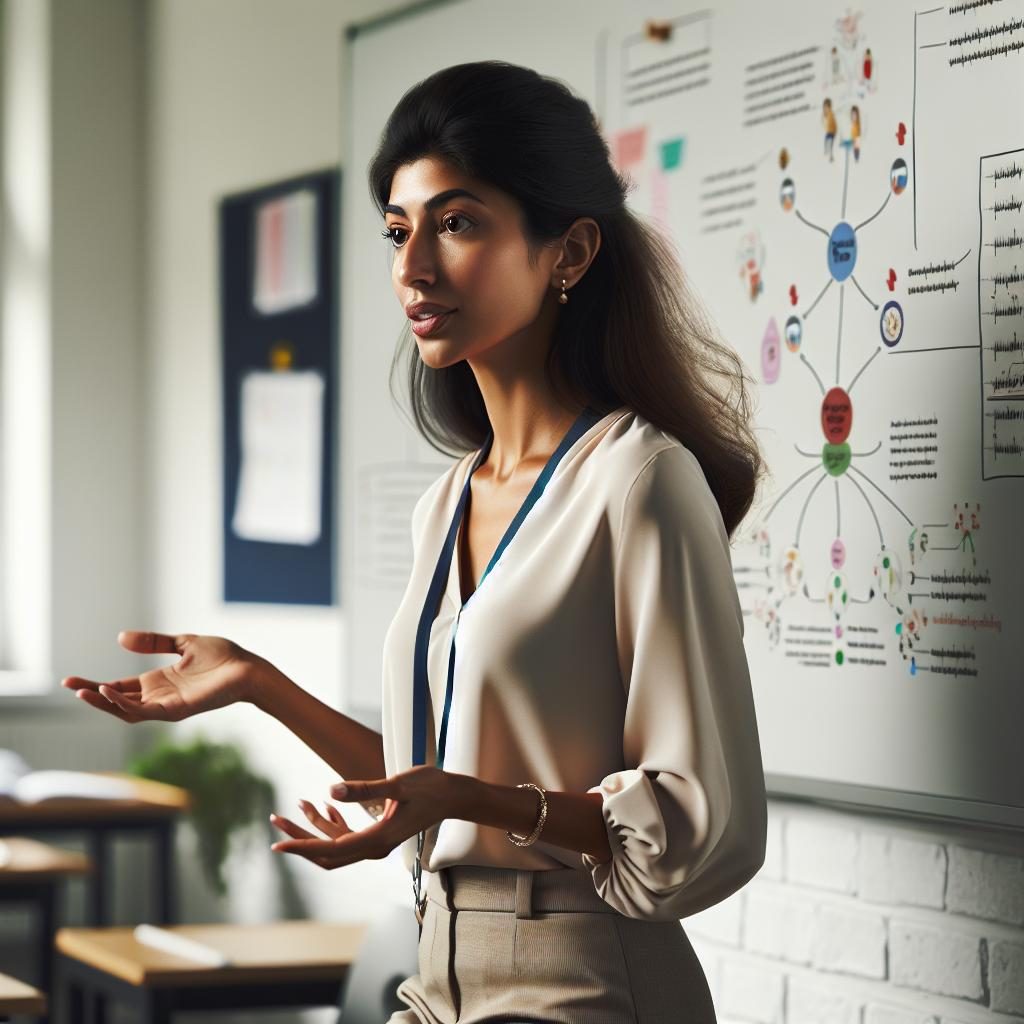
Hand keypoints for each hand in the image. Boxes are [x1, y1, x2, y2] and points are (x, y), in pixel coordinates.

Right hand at [61, 631, 257, 722]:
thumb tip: (120, 637)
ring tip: (82, 691)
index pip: (120, 688)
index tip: (71, 680)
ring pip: (125, 711)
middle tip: (69, 686)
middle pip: (117, 702)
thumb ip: (153, 642)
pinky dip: (123, 704)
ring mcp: (166, 706)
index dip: (96, 685)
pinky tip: (107, 692)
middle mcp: (159, 697)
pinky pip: (143, 712)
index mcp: (159, 682)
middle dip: (91, 696)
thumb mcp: (182, 643)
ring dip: (102, 702)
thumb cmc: (222, 658)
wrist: (248, 669)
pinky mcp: (175, 710)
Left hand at [269, 765, 456, 869]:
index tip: (278, 845)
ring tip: (296, 805)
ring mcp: (376, 844)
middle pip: (327, 853)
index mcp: (377, 840)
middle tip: (276, 820)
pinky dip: (332, 824)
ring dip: (314, 828)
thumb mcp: (397, 784)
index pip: (330, 850)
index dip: (302, 846)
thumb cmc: (430, 787)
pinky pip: (347, 838)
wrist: (453, 796)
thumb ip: (364, 789)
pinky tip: (324, 806)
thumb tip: (331, 791)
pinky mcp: (378, 836)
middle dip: (300, 838)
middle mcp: (374, 848)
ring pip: (334, 845)